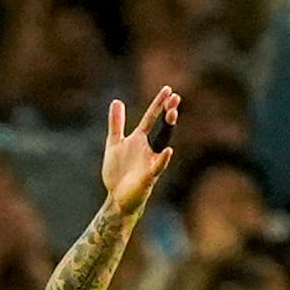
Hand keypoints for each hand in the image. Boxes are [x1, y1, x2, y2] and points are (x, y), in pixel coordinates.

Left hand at [103, 88, 181, 215]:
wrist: (117, 199)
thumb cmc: (118, 173)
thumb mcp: (114, 143)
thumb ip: (117, 123)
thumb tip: (117, 101)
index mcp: (140, 139)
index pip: (152, 118)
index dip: (158, 104)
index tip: (168, 89)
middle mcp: (148, 149)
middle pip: (161, 127)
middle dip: (167, 112)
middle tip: (175, 97)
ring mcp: (150, 162)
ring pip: (162, 143)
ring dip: (168, 128)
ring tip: (172, 112)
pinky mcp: (148, 178)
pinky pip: (158, 167)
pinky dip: (163, 159)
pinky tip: (168, 151)